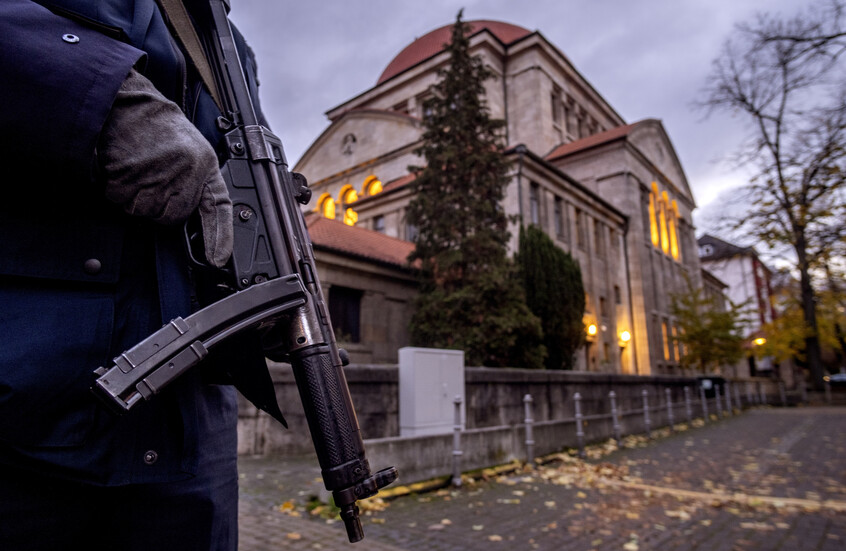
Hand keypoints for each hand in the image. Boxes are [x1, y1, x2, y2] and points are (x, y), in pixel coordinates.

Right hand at [98, 68, 232, 266]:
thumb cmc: (158, 128)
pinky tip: (125, 167)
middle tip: (153, 177)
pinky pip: (122, 201)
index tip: (218, 259)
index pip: (218, 207)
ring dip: (136, 197)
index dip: (219, 236)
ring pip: (145, 212)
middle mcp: (186, 172)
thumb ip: (196, 182)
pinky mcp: (131, 175)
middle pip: (172, 217)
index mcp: (205, 165)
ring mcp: (159, 175)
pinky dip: (118, 190)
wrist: (128, 104)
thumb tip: (194, 218)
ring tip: (139, 168)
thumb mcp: (190, 150)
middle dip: (160, 205)